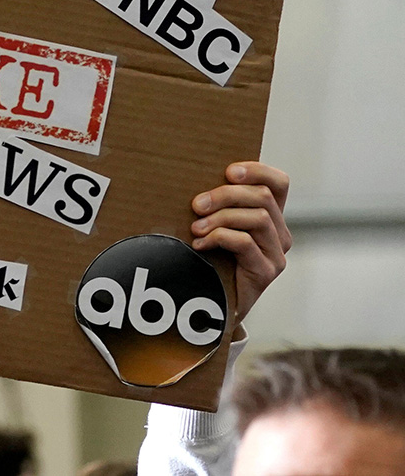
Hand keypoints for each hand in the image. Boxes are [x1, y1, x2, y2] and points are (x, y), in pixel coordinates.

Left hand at [190, 162, 291, 323]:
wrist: (213, 305)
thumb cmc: (211, 258)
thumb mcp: (215, 225)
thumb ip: (218, 205)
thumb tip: (196, 182)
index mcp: (271, 216)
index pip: (278, 183)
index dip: (257, 171)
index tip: (228, 171)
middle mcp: (279, 233)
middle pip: (263, 197)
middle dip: (225, 195)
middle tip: (196, 204)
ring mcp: (276, 254)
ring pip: (256, 218)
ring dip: (220, 218)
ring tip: (196, 228)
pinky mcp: (266, 272)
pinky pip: (245, 243)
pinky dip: (219, 237)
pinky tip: (200, 244)